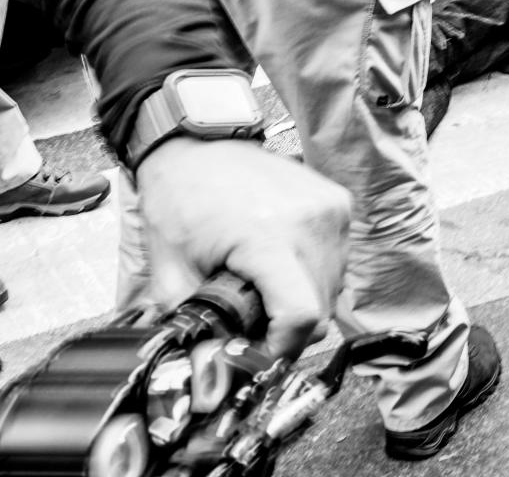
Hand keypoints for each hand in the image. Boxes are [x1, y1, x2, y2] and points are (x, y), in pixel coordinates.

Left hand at [135, 137, 350, 358]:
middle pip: (321, 309)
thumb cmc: (180, 198)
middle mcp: (311, 221)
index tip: (259, 354)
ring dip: (305, 300)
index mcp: (267, 237)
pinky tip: (282, 263)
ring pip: (335, 288)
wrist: (196, 145)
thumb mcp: (170, 271)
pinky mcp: (338, 202)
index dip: (281, 348)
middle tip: (255, 323)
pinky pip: (338, 260)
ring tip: (266, 288)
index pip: (302, 316)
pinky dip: (314, 273)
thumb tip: (214, 365)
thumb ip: (195, 324)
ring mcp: (331, 209)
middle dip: (289, 328)